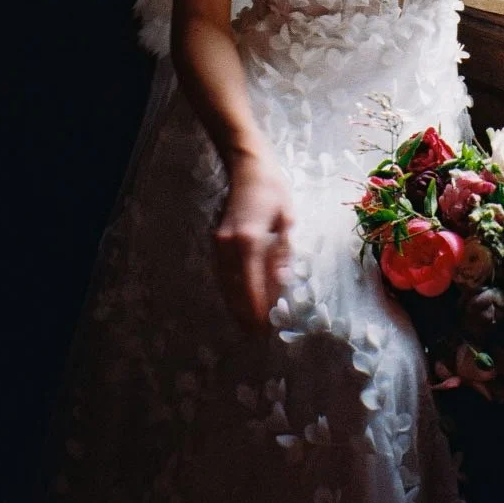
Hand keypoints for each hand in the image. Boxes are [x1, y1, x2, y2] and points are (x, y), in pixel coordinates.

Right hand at [214, 150, 294, 329]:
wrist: (246, 165)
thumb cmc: (273, 189)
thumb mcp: (287, 219)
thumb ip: (283, 253)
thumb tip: (282, 283)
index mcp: (249, 241)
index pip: (251, 287)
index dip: (257, 311)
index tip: (264, 330)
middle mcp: (229, 246)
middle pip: (234, 290)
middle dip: (244, 315)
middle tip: (255, 337)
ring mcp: (219, 243)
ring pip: (224, 284)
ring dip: (235, 306)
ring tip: (246, 326)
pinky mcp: (216, 240)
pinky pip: (222, 273)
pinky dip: (229, 290)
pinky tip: (237, 301)